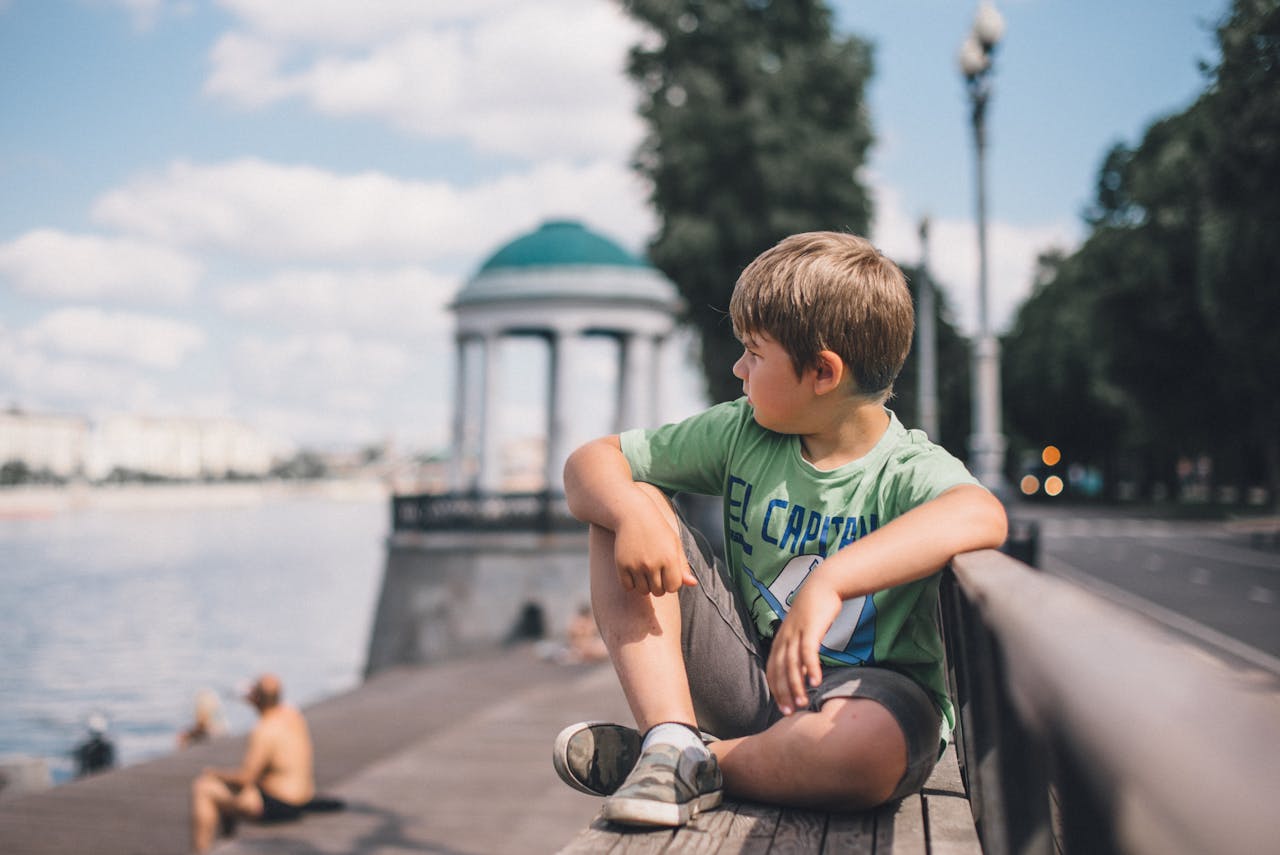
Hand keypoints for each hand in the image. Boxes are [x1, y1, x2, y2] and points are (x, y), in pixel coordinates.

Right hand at [611, 509, 696, 596]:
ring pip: (643, 591)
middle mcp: (652, 563)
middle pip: (658, 591)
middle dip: (658, 585)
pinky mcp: (621, 565)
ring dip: (644, 585)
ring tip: (644, 570)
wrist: (634, 515)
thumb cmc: (658, 531)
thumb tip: (693, 584)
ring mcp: (636, 565)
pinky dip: (631, 583)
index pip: (673, 587)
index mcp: (669, 558)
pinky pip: (628, 587)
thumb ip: (683, 566)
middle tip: (655, 570)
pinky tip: (633, 571)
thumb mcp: (674, 544)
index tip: (668, 572)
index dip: (671, 582)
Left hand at [765, 577, 841, 714]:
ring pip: (792, 665)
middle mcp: (784, 638)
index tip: (783, 708)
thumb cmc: (814, 612)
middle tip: (790, 712)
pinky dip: (811, 668)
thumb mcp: (802, 633)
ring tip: (803, 703)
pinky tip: (816, 683)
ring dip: (796, 685)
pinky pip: (808, 652)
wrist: (823, 586)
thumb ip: (800, 653)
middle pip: (780, 671)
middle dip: (783, 693)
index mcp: (780, 641)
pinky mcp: (810, 629)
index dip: (776, 690)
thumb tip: (802, 675)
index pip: (772, 671)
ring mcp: (796, 633)